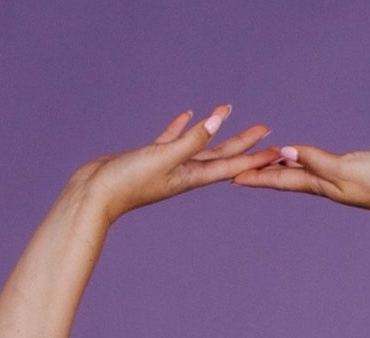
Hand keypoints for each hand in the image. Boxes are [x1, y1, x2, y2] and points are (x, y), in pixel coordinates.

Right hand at [73, 109, 279, 225]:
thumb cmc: (125, 183)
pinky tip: (188, 114)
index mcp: (189, 177)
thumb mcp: (161, 158)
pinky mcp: (149, 158)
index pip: (230, 166)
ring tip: (227, 109)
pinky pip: (171, 139)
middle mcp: (182, 173)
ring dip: (213, 129)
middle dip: (244, 143)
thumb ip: (189, 140)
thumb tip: (216, 121)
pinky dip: (181, 127)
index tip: (277, 151)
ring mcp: (166, 166)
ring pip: (197, 144)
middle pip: (220, 156)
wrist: (92, 196)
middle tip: (266, 130)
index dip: (255, 158)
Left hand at [232, 144, 369, 225]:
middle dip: (265, 172)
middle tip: (241, 169)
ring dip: (285, 167)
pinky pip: (322, 165)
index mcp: (322, 185)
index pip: (282, 179)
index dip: (257, 177)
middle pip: (288, 177)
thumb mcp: (346, 169)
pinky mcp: (355, 172)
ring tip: (269, 161)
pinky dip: (309, 161)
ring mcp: (340, 180)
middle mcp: (327, 184)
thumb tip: (284, 153)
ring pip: (304, 172)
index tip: (231, 177)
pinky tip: (309, 159)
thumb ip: (316, 161)